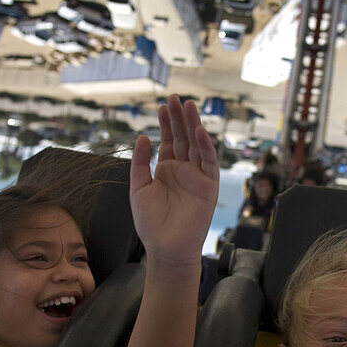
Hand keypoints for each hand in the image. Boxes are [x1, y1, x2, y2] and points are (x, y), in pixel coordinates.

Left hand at [129, 95, 218, 264]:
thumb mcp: (138, 188)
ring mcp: (197, 177)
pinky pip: (208, 162)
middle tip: (176, 98)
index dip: (167, 123)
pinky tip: (198, 131)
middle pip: (183, 138)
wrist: (165, 248)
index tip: (163, 105)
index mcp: (167, 170)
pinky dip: (205, 146)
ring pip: (197, 145)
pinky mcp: (209, 186)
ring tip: (188, 105)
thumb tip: (142, 137)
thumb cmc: (150, 223)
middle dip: (179, 118)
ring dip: (193, 125)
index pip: (169, 140)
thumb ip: (140, 162)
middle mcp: (184, 170)